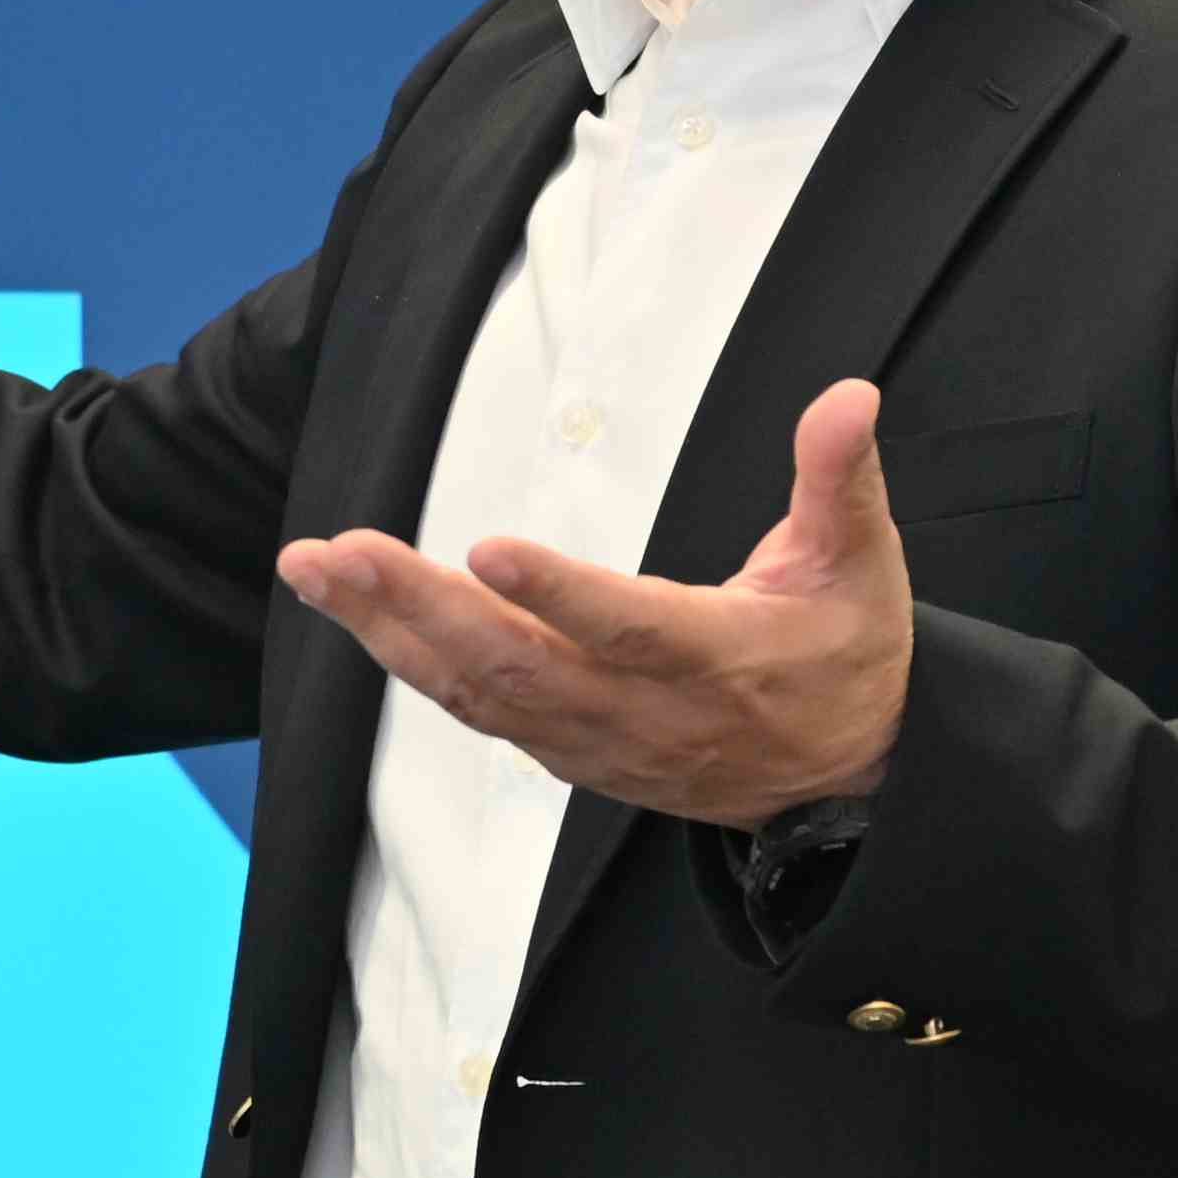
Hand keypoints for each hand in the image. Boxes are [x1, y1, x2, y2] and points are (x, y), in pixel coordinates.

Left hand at [275, 377, 909, 828]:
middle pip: (517, 665)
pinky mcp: (564, 752)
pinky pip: (473, 711)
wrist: (844, 780)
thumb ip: (840, 480)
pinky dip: (408, 663)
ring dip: (388, 632)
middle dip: (419, 607)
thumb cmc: (846, 658)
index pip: (630, 628)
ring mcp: (595, 740)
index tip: (486, 549)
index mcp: (718, 657)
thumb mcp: (862, 565)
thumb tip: (847, 396)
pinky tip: (354, 614)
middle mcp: (643, 710)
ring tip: (316, 570)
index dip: (559, 596)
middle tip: (341, 552)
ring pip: (477, 692)